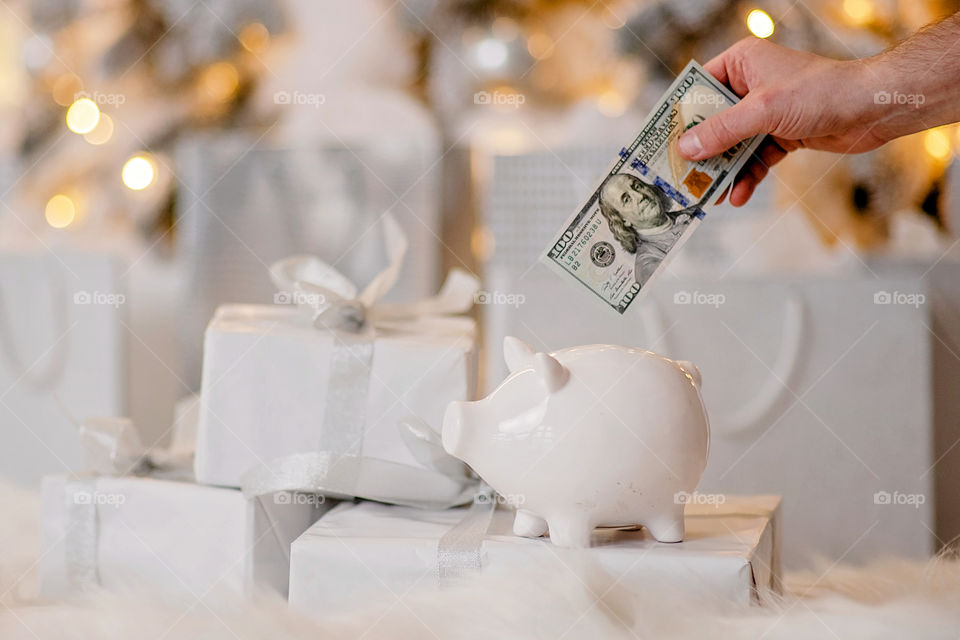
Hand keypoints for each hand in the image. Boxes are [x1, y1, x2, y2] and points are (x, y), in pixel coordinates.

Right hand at [677, 38, 884, 205]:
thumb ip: (722, 130)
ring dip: (721, 170)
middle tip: (680, 176)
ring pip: (731, 145)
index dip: (679, 115)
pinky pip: (753, 159)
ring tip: (707, 194)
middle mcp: (749, 85)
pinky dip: (746, 177)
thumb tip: (686, 148)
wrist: (871, 109)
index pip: (698, 88)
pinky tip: (737, 196)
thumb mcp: (763, 111)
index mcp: (741, 63)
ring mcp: (764, 112)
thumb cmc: (820, 93)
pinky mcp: (780, 135)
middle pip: (712, 122)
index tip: (661, 141)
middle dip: (700, 151)